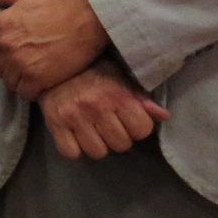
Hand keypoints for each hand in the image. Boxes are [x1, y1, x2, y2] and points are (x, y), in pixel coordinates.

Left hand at [0, 0, 109, 98]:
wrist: (88, 18)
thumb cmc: (60, 4)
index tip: (11, 53)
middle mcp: (4, 46)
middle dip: (8, 68)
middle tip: (26, 65)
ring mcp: (19, 63)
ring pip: (9, 82)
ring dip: (20, 81)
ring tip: (35, 75)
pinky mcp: (36, 79)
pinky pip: (25, 93)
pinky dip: (33, 91)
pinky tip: (43, 84)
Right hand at [40, 59, 169, 159]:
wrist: (53, 64)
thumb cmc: (93, 71)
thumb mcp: (121, 78)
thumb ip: (141, 98)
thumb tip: (164, 116)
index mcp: (117, 95)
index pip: (142, 130)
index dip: (137, 127)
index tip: (127, 119)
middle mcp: (96, 106)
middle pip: (121, 145)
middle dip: (118, 137)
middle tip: (108, 124)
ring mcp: (73, 116)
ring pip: (97, 152)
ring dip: (97, 144)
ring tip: (92, 130)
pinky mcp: (53, 124)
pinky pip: (70, 152)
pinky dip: (74, 147)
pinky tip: (75, 134)